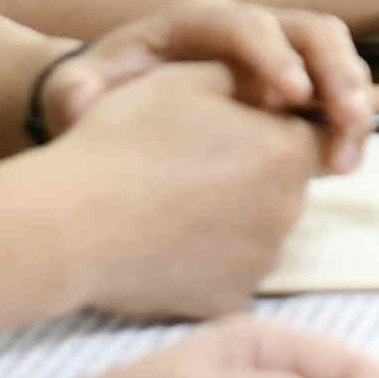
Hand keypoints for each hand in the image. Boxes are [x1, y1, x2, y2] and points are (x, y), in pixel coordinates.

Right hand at [28, 74, 331, 319]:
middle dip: (252, 171)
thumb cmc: (122, 143)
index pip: (309, 131)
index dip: (274, 124)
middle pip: (283, 183)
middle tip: (191, 165)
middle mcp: (288, 209)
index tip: (236, 127)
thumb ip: (246, 79)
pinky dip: (207, 257)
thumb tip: (275, 89)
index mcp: (284, 150)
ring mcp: (261, 261)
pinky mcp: (231, 299)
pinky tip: (163, 242)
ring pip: (258, 228)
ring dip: (231, 215)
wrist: (69, 225)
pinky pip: (229, 270)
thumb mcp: (185, 80)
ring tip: (169, 204)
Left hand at [37, 0, 378, 155]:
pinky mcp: (310, 93)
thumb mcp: (81, 93)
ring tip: (358, 149)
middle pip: (312, 32)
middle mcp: (255, 30)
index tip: (285, 97)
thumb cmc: (105, 99)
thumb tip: (80, 95)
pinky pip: (361, 93)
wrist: (119, 105)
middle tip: (342, 122)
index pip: (245, 25)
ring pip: (344, 60)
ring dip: (362, 100)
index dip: (270, 55)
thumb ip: (78, 94)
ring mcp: (288, 59)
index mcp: (200, 21)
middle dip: (334, 74)